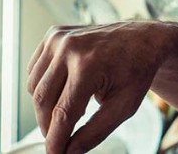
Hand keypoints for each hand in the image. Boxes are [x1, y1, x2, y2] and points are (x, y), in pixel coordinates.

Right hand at [27, 21, 167, 153]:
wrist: (143, 39)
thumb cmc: (136, 72)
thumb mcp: (124, 107)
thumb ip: (95, 132)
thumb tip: (69, 152)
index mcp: (89, 65)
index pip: (62, 113)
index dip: (55, 140)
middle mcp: (69, 48)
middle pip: (42, 101)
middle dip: (48, 126)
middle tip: (60, 139)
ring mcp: (58, 38)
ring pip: (34, 87)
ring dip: (46, 107)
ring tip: (72, 109)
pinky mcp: (53, 35)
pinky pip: (35, 71)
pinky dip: (44, 86)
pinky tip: (67, 89)